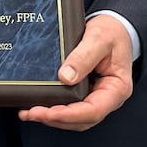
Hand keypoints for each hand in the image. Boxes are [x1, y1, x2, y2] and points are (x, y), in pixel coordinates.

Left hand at [18, 15, 133, 130]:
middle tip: (32, 113)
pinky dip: (53, 110)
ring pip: (74, 118)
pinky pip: (69, 106)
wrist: (114, 27)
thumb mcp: (99, 39)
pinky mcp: (83, 92)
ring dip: (52, 118)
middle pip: (82, 119)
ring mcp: (95, 96)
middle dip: (56, 119)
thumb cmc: (112, 33)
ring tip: (29, 113)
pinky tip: (37, 106)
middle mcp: (107, 97)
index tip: (49, 113)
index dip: (69, 115)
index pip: (94, 110)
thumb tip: (65, 77)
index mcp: (117, 88)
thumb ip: (83, 56)